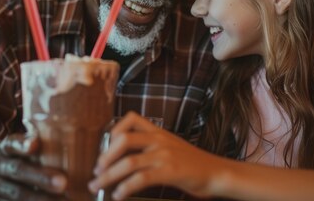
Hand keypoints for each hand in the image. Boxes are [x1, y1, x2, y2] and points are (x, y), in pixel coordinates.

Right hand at [0, 133, 67, 199]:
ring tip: (64, 200)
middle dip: (41, 178)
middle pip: (17, 171)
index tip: (35, 144)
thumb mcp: (19, 151)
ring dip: (41, 199)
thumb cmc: (16, 163)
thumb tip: (68, 136)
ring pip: (16, 195)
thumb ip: (37, 144)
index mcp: (2, 149)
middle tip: (63, 183)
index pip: (10, 143)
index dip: (22, 144)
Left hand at [88, 112, 220, 199]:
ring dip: (108, 176)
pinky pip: (141, 178)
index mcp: (158, 132)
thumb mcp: (171, 146)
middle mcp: (159, 140)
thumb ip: (151, 146)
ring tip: (98, 186)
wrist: (216, 172)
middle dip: (104, 158)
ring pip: (128, 163)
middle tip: (96, 172)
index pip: (130, 119)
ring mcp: (164, 155)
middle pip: (122, 141)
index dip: (112, 132)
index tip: (105, 150)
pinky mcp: (169, 171)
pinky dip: (125, 188)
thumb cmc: (192, 163)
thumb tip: (124, 158)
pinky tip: (119, 195)